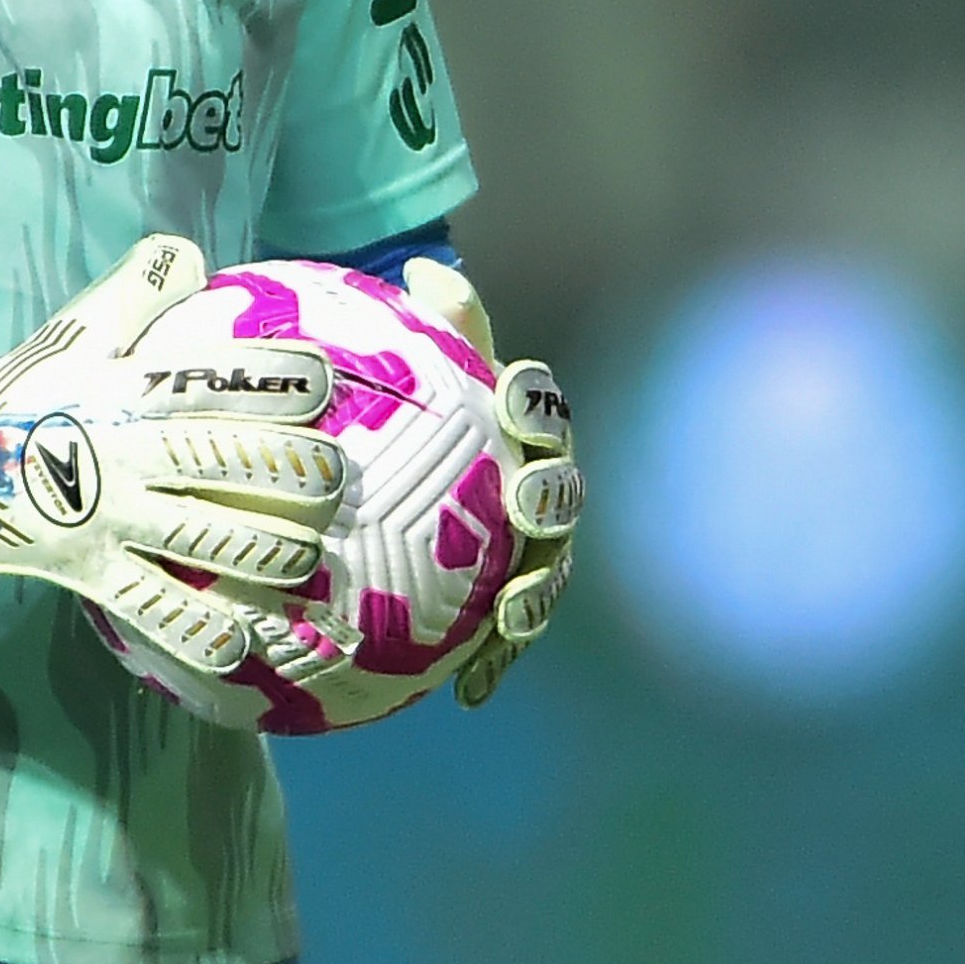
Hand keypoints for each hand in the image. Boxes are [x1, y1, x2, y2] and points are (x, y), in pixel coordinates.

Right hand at [0, 237, 348, 675]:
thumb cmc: (22, 387)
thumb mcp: (77, 326)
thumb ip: (140, 286)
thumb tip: (192, 254)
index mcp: (135, 388)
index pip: (230, 376)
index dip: (289, 380)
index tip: (325, 386)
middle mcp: (133, 451)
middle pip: (240, 463)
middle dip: (303, 476)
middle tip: (332, 484)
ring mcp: (114, 517)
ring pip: (218, 542)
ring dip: (275, 555)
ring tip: (304, 562)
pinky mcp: (92, 573)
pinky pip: (159, 613)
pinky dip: (205, 634)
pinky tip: (243, 645)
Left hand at [397, 258, 579, 706]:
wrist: (405, 470)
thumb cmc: (412, 409)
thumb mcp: (409, 363)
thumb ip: (427, 323)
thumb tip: (425, 268)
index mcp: (519, 427)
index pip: (537, 408)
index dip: (532, 404)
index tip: (508, 398)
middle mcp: (536, 488)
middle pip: (559, 494)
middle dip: (550, 501)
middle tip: (522, 503)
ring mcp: (525, 551)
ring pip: (546, 573)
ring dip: (534, 597)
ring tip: (508, 619)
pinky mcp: (502, 606)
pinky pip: (507, 640)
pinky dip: (496, 666)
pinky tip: (470, 695)